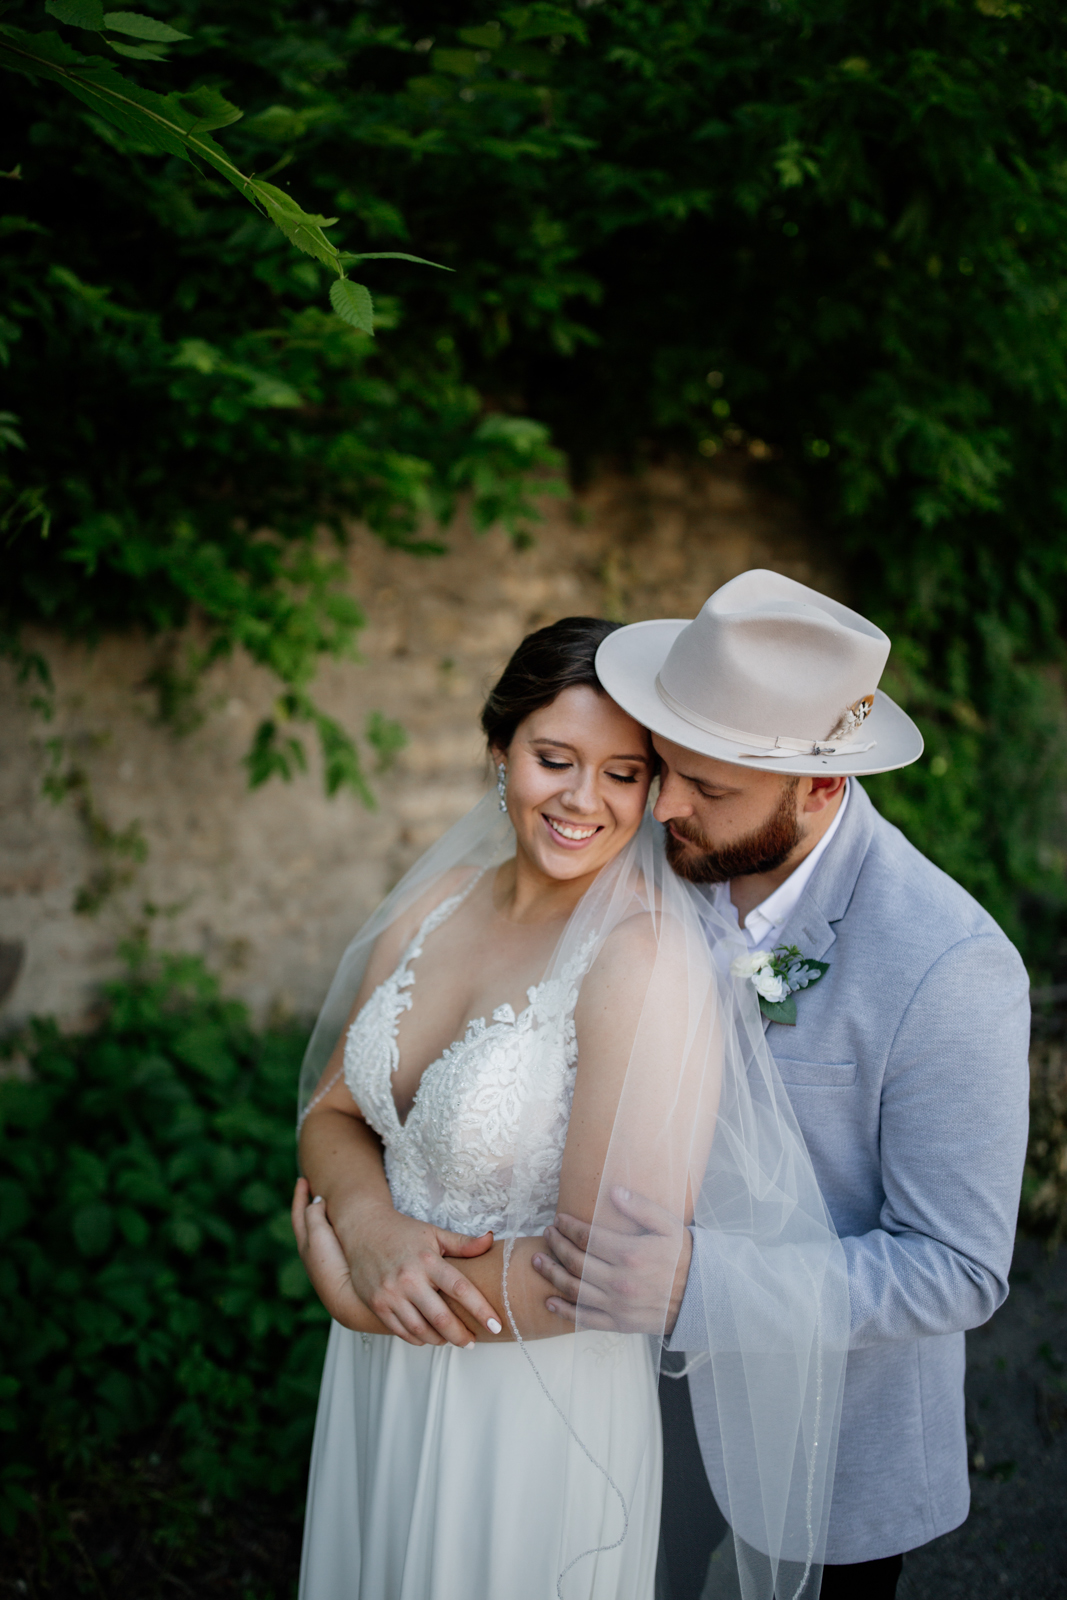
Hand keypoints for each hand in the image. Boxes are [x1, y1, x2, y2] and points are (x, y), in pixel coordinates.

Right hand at [293, 1179, 499, 1347]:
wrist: (363, 1229)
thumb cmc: (403, 1232)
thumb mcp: (434, 1233)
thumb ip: (463, 1243)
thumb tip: (489, 1240)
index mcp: (427, 1260)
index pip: (460, 1289)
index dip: (480, 1310)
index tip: (496, 1325)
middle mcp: (408, 1278)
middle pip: (441, 1318)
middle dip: (461, 1335)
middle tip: (473, 1342)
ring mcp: (390, 1294)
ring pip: (421, 1330)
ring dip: (440, 1340)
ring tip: (452, 1340)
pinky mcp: (377, 1305)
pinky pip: (401, 1331)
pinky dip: (418, 1339)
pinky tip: (429, 1337)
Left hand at [531, 1186, 692, 1335]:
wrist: (701, 1298)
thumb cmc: (684, 1258)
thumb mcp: (668, 1225)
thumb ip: (640, 1207)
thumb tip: (613, 1191)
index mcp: (630, 1254)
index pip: (587, 1237)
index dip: (568, 1227)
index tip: (559, 1219)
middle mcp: (620, 1281)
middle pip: (576, 1261)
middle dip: (556, 1245)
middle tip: (547, 1234)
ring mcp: (617, 1305)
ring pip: (574, 1288)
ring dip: (551, 1274)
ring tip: (537, 1260)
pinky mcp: (619, 1323)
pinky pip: (585, 1319)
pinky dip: (564, 1311)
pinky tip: (550, 1301)